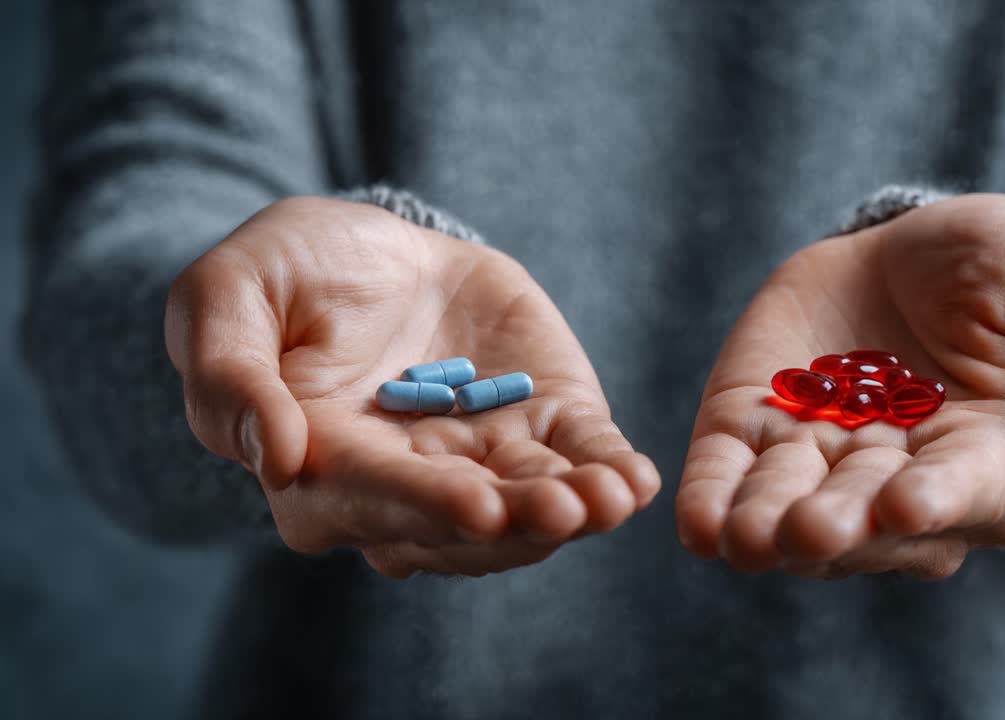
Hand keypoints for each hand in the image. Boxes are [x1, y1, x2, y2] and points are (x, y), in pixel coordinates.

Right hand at [165, 197, 658, 576]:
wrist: (368, 246)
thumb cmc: (283, 274)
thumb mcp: (227, 295)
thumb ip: (230, 374)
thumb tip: (276, 455)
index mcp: (320, 465)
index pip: (370, 499)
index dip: (422, 506)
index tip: (476, 508)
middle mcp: (406, 484)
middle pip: (462, 522)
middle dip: (518, 520)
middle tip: (567, 511)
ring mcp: (479, 459)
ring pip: (528, 502)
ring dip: (574, 508)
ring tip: (613, 498)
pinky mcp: (537, 424)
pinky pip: (577, 457)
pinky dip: (608, 472)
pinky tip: (636, 480)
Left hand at [675, 194, 1004, 577]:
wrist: (908, 244)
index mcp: (994, 462)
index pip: (971, 492)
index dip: (942, 500)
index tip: (909, 502)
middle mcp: (902, 485)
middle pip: (870, 517)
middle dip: (840, 523)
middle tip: (811, 527)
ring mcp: (821, 464)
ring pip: (791, 512)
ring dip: (767, 526)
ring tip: (746, 535)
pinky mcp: (755, 433)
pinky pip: (728, 479)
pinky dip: (712, 503)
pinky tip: (696, 526)